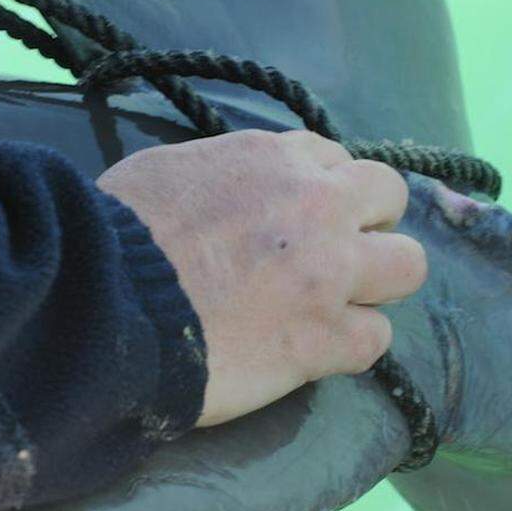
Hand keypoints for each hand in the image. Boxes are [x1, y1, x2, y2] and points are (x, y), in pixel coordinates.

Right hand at [98, 130, 426, 426]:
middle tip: (329, 255)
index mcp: (274, 158)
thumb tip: (226, 190)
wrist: (104, 302)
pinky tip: (315, 351)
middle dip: (365, 223)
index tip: (298, 217)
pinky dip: (349, 345)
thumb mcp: (166, 170)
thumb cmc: (116, 232)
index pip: (334, 159)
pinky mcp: (323, 338)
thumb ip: (218, 172)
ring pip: (407, 266)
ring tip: (335, 306)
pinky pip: (376, 339)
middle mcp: (316, 205)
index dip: (320, 190)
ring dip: (375, 284)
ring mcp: (329, 272)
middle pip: (388, 196)